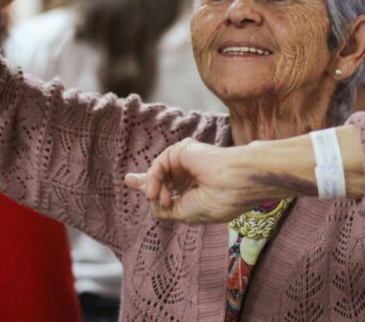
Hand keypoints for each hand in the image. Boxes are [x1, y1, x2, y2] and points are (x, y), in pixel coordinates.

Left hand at [124, 139, 265, 223]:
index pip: (173, 189)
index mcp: (197, 190)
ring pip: (159, 173)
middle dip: (146, 181)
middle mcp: (192, 174)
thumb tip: (148, 198)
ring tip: (160, 199)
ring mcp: (187, 162)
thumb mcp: (186, 213)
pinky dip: (153, 178)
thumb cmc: (219, 201)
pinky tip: (155, 192)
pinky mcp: (182, 150)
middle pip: (162, 176)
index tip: (148, 194)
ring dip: (155, 189)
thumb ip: (164, 208)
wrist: (236, 182)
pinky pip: (159, 165)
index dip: (157, 190)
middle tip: (128, 180)